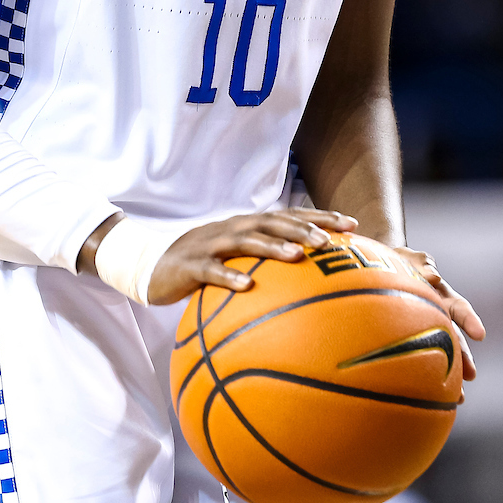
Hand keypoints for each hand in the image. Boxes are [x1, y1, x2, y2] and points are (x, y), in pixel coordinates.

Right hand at [146, 207, 357, 305]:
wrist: (150, 265)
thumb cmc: (202, 265)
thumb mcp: (235, 260)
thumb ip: (265, 263)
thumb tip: (311, 281)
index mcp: (245, 226)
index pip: (287, 215)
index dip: (318, 217)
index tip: (352, 224)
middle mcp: (231, 229)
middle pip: (269, 222)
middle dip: (300, 228)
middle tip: (328, 241)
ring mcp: (210, 244)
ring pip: (244, 241)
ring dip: (270, 246)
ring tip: (295, 256)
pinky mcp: (191, 265)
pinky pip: (211, 270)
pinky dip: (229, 276)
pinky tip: (247, 286)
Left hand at [393, 246, 485, 386]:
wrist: (374, 266)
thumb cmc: (396, 260)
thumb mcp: (409, 256)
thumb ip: (422, 262)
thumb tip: (433, 277)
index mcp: (440, 295)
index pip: (459, 308)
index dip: (470, 321)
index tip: (480, 335)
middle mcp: (435, 314)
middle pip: (454, 337)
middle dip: (463, 356)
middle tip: (470, 374)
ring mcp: (421, 326)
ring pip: (439, 352)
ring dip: (448, 373)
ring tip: (457, 397)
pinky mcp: (404, 335)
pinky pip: (413, 356)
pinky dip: (418, 374)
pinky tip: (419, 392)